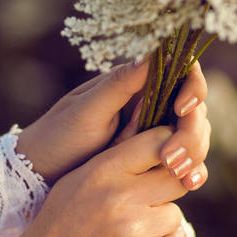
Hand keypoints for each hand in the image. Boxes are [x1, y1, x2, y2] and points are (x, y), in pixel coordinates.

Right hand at [0, 127, 194, 236]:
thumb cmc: (59, 225)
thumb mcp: (78, 181)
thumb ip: (116, 163)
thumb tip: (165, 148)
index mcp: (102, 171)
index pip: (158, 142)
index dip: (168, 149)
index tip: (165, 159)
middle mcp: (119, 197)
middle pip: (176, 179)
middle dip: (167, 188)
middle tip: (151, 199)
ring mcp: (131, 231)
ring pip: (175, 213)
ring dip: (162, 221)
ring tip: (133, 230)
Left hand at [15, 59, 209, 190]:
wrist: (41, 175)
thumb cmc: (58, 136)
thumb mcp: (85, 110)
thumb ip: (119, 85)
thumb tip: (153, 53)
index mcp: (136, 84)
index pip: (182, 74)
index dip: (193, 88)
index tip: (182, 109)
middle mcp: (151, 105)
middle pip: (194, 109)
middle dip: (192, 131)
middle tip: (172, 158)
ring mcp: (154, 133)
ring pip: (194, 135)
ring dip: (195, 152)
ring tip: (182, 176)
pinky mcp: (154, 160)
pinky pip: (184, 161)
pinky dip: (192, 170)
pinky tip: (189, 182)